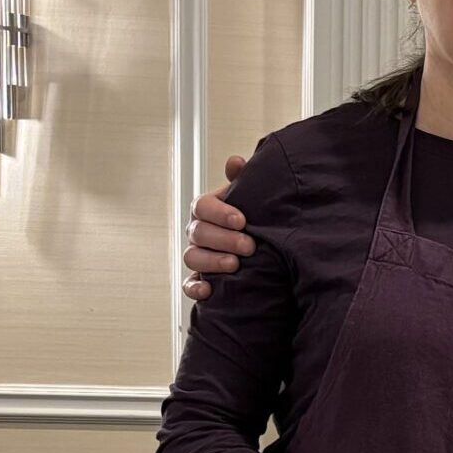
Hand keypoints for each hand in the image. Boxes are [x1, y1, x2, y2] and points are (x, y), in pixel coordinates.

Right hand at [182, 154, 252, 301]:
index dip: (220, 213)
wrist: (264, 247)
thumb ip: (242, 180)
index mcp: (206, 209)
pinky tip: (209, 290)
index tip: (242, 220)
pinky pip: (188, 285)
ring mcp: (196, 255)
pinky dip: (195, 288)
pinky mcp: (199, 279)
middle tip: (249, 246)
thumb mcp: (251, 197)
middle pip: (198, 233)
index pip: (202, 206)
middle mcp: (197, 231)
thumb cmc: (253, 217)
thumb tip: (234, 162)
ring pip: (192, 257)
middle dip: (223, 239)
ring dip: (212, 261)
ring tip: (235, 265)